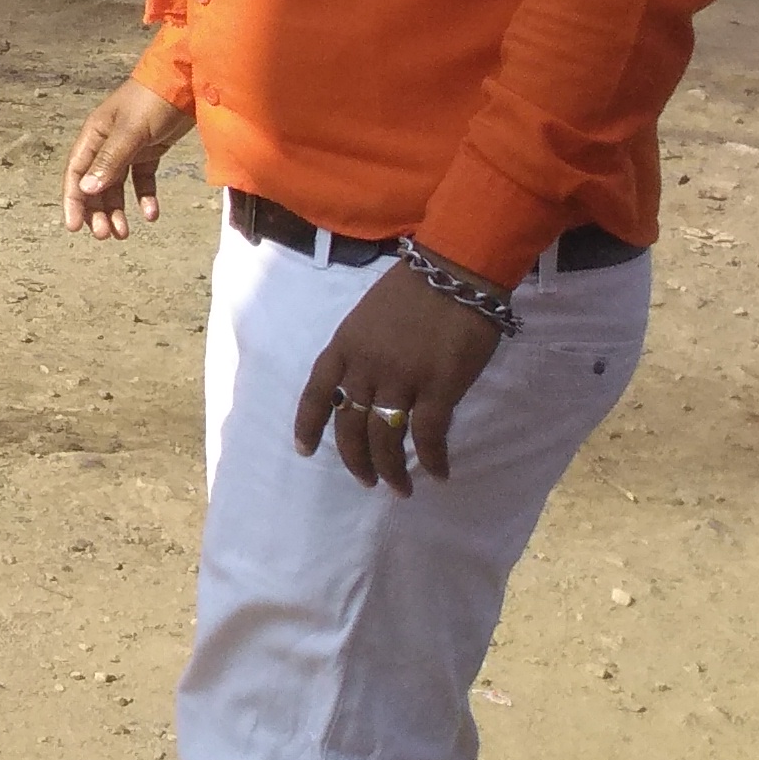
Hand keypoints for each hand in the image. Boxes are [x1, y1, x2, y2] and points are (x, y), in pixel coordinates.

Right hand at [61, 78, 190, 237]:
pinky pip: (143, 180)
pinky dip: (145, 197)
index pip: (77, 172)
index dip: (74, 200)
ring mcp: (130, 147)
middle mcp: (107, 142)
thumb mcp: (131, 131)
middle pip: (96, 183)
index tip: (75, 227)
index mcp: (94, 134)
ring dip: (118, 209)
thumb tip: (86, 190)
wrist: (189, 80)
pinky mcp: (151, 150)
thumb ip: (110, 160)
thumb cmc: (154, 100)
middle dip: (98, 210)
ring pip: (118, 185)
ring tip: (124, 233)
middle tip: (106, 235)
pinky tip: (152, 214)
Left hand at [296, 270, 506, 493]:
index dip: (308, 425)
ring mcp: (400, 377)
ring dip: (391, 469)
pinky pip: (428, 435)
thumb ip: (362, 350)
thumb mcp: (367, 317)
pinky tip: (439, 473)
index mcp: (344, 345)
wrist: (454, 272)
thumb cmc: (414, 290)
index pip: (317, 392)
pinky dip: (433, 459)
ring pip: (385, 437)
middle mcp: (365, 365)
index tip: (304, 451)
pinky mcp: (438, 386)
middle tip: (367, 481)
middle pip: (351, 424)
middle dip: (356, 459)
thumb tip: (366, 385)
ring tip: (399, 487)